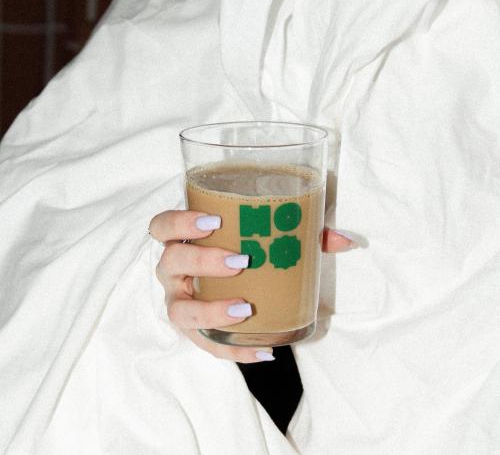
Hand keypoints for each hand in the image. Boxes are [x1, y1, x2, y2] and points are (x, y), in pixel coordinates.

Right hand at [149, 210, 357, 362]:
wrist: (230, 288)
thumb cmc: (245, 255)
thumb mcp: (268, 242)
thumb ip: (306, 236)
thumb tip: (348, 240)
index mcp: (186, 240)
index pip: (163, 226)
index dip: (181, 222)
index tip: (216, 222)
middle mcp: (175, 272)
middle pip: (171, 262)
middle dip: (201, 260)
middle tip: (239, 261)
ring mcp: (181, 303)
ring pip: (178, 309)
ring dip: (210, 311)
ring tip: (244, 309)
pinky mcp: (194, 332)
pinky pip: (207, 345)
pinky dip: (233, 351)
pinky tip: (263, 351)